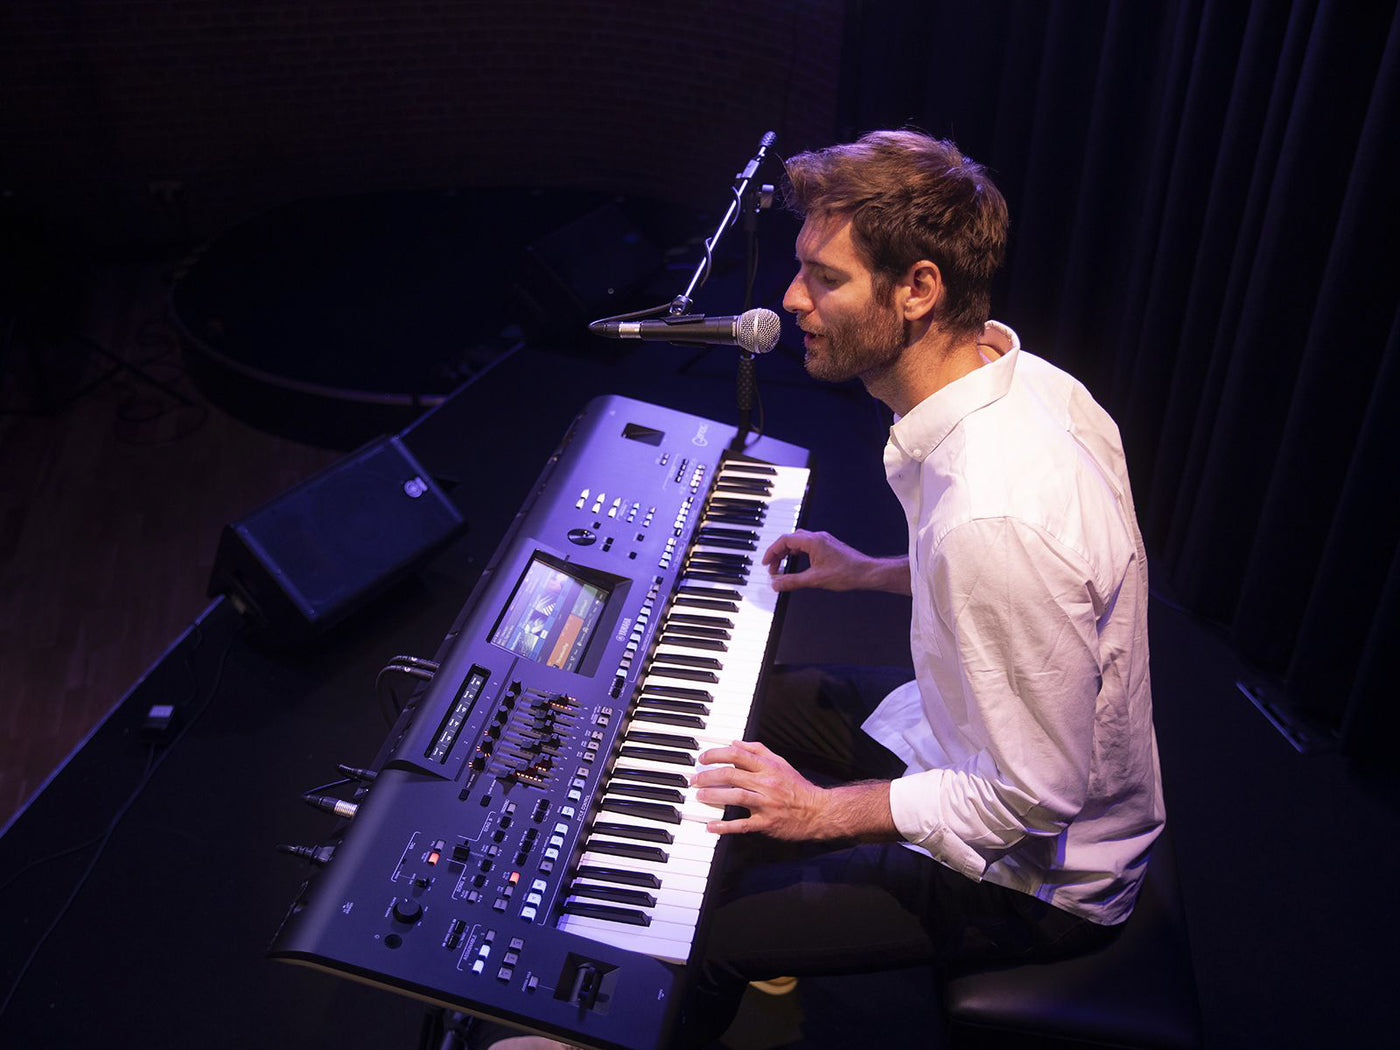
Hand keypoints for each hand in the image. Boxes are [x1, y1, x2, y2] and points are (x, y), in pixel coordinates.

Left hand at [692, 740, 824, 839]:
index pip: (737, 755)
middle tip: (695, 780)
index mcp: (768, 767)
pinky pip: (743, 825)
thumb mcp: (780, 763)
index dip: (717, 754)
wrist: (817, 811)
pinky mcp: (767, 823)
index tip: (703, 758)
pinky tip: (711, 826)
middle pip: (732, 775)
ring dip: (713, 796)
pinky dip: (725, 826)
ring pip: (735, 796)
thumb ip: (758, 751)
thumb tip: (735, 743)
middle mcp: (767, 783)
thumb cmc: (797, 787)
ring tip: (700, 796)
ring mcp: (766, 804)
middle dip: (708, 776)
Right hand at [762, 529, 901, 592]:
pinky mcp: (828, 547)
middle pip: (790, 540)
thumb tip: (776, 584)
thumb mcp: (815, 580)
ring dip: (788, 554)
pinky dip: (798, 555)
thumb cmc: (847, 573)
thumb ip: (792, 581)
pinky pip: (807, 547)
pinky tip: (797, 565)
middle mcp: (818, 537)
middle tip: (772, 568)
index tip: (766, 563)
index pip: (785, 540)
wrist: (867, 573)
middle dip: (778, 553)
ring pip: (799, 543)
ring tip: (782, 568)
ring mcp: (824, 541)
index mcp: (813, 541)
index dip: (772, 551)